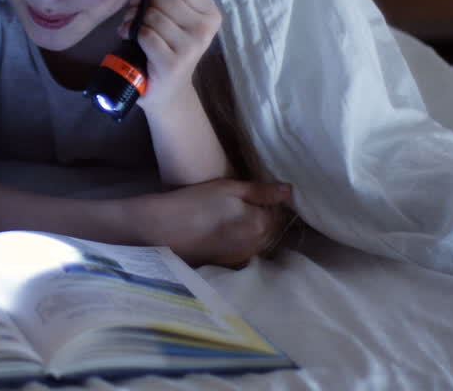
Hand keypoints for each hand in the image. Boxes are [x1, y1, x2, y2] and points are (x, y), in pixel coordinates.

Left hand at [119, 0, 220, 110]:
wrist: (165, 89)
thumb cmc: (165, 46)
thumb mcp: (166, 12)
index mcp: (209, 12)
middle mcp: (205, 29)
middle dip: (143, 3)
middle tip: (140, 17)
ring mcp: (191, 47)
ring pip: (151, 15)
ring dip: (136, 21)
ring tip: (138, 32)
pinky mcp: (173, 62)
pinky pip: (145, 34)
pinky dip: (136, 38)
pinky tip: (139, 46)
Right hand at [130, 179, 291, 267]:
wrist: (162, 229)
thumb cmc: (195, 202)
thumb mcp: (228, 188)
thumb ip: (260, 191)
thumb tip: (289, 191)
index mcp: (260, 225)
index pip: (276, 212)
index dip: (265, 200)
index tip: (248, 193)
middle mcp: (257, 246)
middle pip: (269, 229)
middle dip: (260, 217)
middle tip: (238, 203)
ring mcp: (242, 258)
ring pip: (257, 241)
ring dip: (250, 230)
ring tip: (229, 217)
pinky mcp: (228, 265)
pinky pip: (243, 251)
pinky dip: (239, 241)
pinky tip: (222, 232)